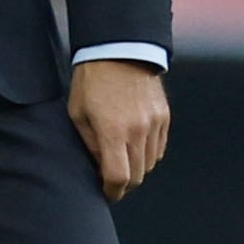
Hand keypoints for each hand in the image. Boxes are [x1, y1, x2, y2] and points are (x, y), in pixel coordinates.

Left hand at [68, 58, 170, 200]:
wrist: (118, 50)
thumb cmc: (91, 80)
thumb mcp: (78, 112)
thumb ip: (89, 144)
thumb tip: (98, 166)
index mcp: (112, 131)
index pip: (118, 177)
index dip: (112, 191)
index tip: (105, 193)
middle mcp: (138, 131)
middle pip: (137, 176)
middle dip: (124, 184)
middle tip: (112, 180)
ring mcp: (155, 124)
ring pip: (150, 164)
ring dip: (137, 169)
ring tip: (122, 159)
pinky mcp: (165, 117)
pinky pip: (159, 148)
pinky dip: (148, 154)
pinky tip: (134, 146)